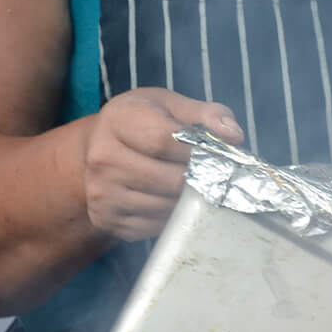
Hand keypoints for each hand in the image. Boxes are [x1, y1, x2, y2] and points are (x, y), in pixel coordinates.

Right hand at [80, 88, 243, 241]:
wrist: (98, 147)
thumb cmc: (143, 121)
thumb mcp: (170, 105)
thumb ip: (206, 114)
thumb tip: (234, 136)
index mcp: (117, 121)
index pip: (163, 140)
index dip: (197, 150)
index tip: (218, 153)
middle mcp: (102, 157)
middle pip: (168, 179)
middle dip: (201, 179)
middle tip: (219, 176)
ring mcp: (101, 191)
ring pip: (164, 207)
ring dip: (189, 201)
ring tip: (199, 188)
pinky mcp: (105, 219)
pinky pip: (151, 227)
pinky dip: (172, 218)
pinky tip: (177, 203)